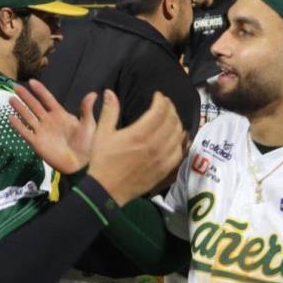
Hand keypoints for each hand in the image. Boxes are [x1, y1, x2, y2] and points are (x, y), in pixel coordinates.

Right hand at [8, 80, 97, 173]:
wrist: (81, 164)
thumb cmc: (87, 144)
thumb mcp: (88, 125)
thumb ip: (86, 109)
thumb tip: (93, 93)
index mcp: (60, 115)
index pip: (48, 99)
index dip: (40, 91)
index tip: (32, 81)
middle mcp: (49, 121)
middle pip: (34, 106)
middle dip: (25, 96)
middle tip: (16, 86)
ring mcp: (42, 132)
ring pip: (28, 117)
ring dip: (19, 108)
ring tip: (10, 98)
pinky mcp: (37, 143)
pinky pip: (25, 132)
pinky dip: (18, 125)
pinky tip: (11, 118)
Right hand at [86, 90, 184, 204]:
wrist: (107, 190)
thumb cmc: (103, 161)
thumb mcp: (102, 134)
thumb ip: (109, 111)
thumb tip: (110, 92)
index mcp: (139, 134)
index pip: (160, 111)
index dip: (161, 100)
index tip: (157, 96)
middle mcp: (154, 145)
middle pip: (172, 121)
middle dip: (170, 108)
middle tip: (165, 104)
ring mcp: (162, 158)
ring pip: (178, 135)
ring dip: (177, 123)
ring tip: (171, 118)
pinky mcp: (165, 169)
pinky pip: (180, 152)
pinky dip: (181, 141)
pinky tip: (178, 137)